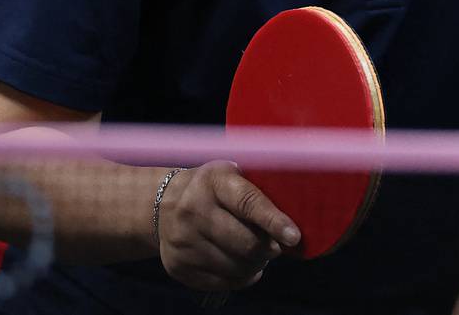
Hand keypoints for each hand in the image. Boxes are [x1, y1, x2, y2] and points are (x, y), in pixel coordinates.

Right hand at [155, 161, 299, 291]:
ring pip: (235, 267)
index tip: (294, 237)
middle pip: (244, 243)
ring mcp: (182, 241)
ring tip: (259, 253)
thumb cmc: (215, 188)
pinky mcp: (177, 266)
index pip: (248, 203)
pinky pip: (221, 283)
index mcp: (214, 181)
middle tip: (277, 246)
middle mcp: (193, 211)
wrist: (163, 204)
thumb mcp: (234, 175)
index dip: (274, 222)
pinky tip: (244, 265)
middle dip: (269, 249)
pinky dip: (241, 277)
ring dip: (256, 264)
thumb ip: (262, 191)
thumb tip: (296, 222)